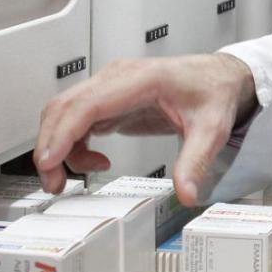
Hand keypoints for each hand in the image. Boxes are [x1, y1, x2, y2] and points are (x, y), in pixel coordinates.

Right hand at [34, 54, 256, 205]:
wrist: (220, 77)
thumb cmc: (214, 92)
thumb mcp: (212, 131)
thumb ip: (196, 163)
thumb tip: (186, 193)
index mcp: (141, 80)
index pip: (88, 104)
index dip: (63, 132)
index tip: (50, 161)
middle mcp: (118, 77)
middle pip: (64, 107)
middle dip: (50, 146)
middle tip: (55, 183)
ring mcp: (110, 85)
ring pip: (64, 113)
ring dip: (58, 146)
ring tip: (75, 177)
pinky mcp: (110, 98)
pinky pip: (77, 118)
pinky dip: (73, 143)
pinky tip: (96, 161)